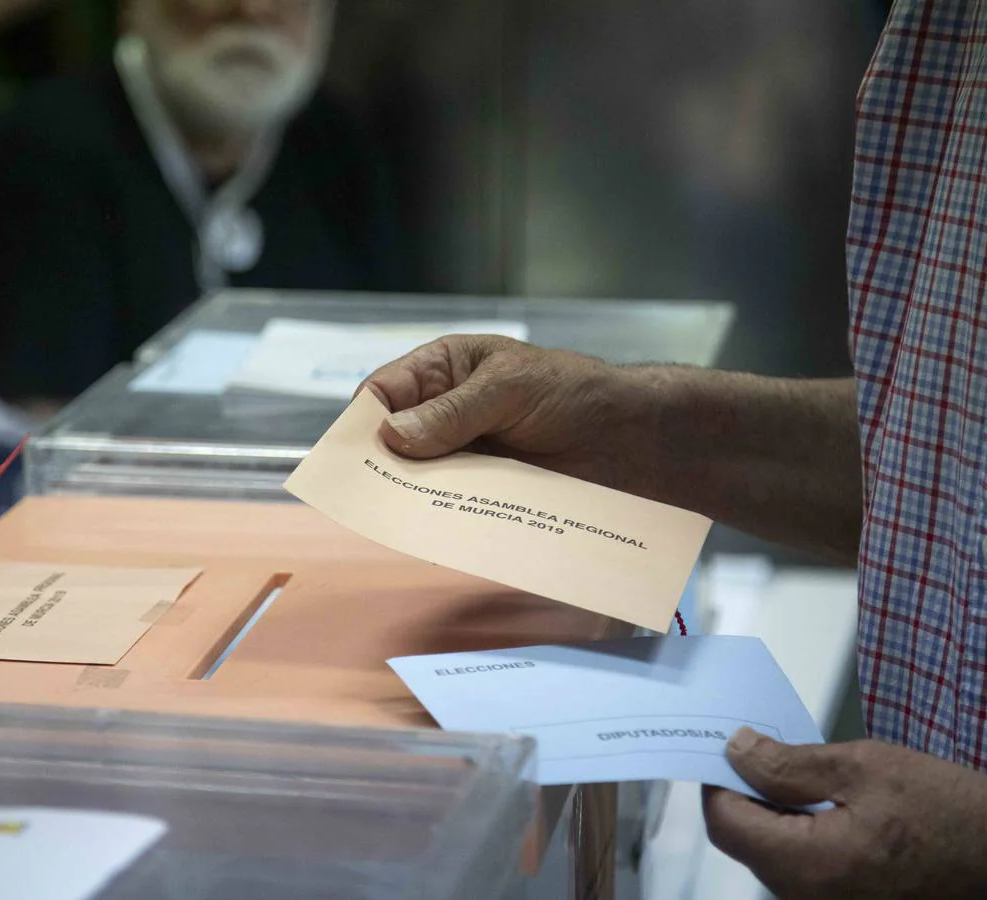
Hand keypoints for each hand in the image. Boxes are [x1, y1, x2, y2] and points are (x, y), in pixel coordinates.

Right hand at [360, 334, 663, 496]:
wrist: (633, 439)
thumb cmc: (572, 392)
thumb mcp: (508, 388)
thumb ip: (451, 413)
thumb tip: (390, 436)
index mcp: (442, 372)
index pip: (383, 391)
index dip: (363, 420)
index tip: (353, 454)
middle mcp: (443, 415)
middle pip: (391, 443)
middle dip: (381, 466)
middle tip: (370, 496)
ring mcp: (463, 458)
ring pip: (418, 480)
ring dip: (411, 498)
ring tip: (401, 520)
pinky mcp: (484, 495)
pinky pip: (451, 508)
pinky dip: (441, 520)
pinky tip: (435, 533)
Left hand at [704, 729, 986, 897]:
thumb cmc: (948, 808)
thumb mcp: (863, 766)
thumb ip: (789, 764)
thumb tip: (736, 752)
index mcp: (810, 865)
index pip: (726, 823)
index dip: (717, 780)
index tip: (725, 747)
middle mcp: (810, 898)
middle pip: (745, 842)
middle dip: (744, 794)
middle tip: (760, 751)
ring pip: (771, 856)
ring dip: (772, 814)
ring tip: (796, 774)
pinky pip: (800, 870)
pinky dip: (797, 834)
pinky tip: (819, 805)